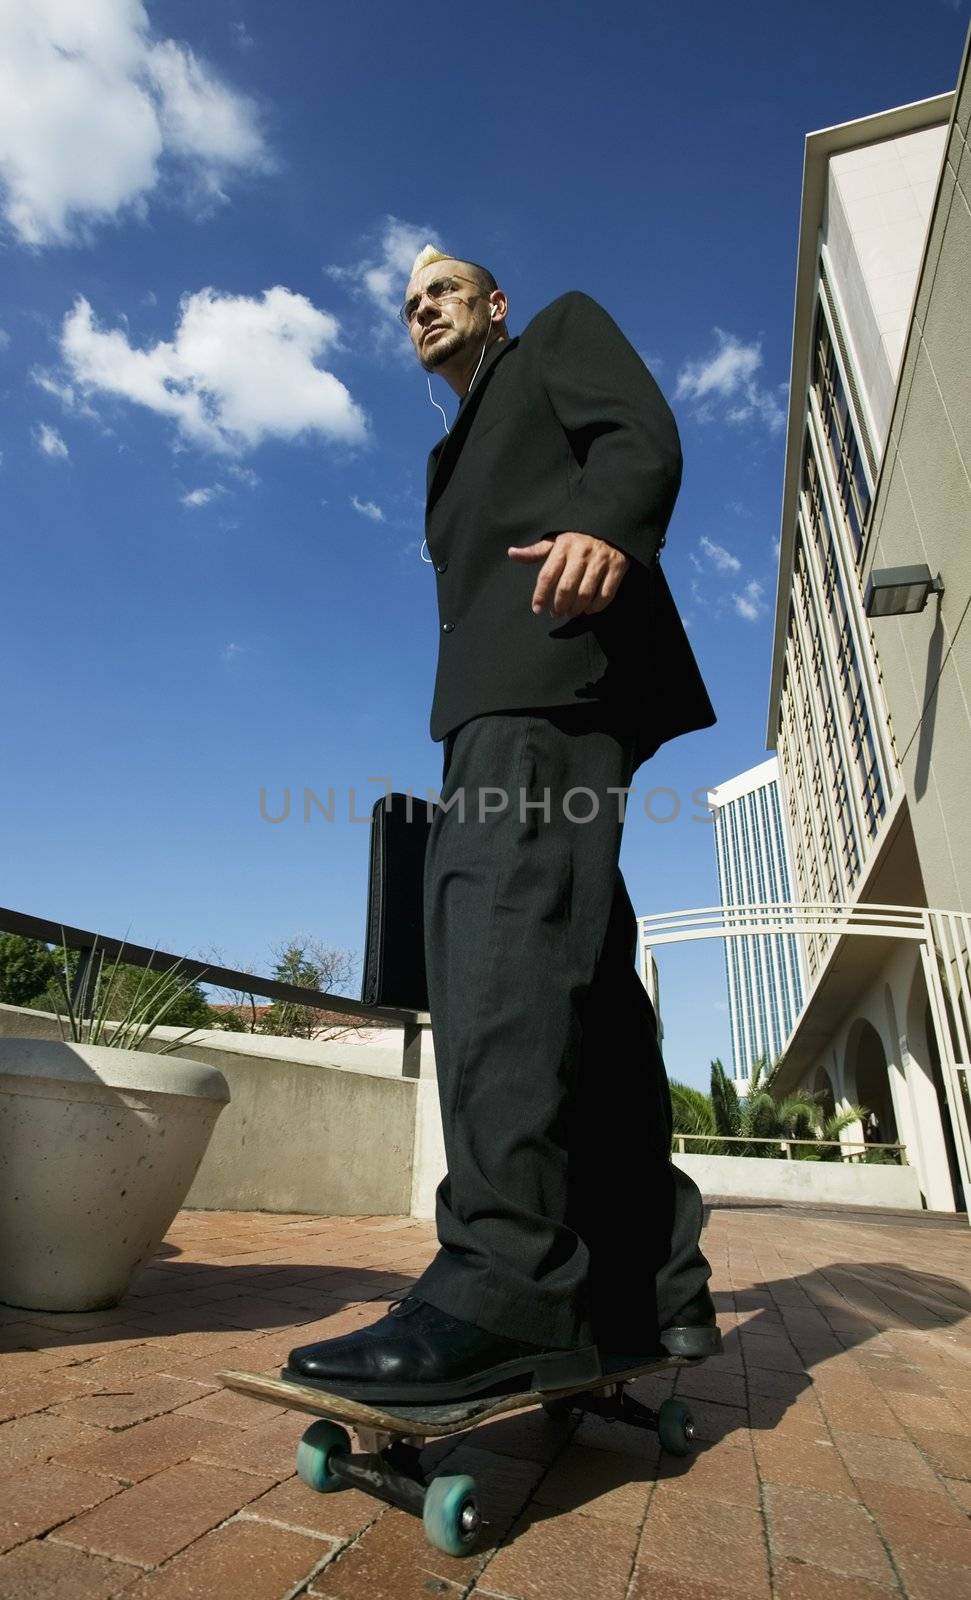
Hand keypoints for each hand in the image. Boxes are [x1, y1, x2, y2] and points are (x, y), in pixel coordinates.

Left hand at [507, 532, 629, 617]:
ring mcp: (601, 560)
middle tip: (555, 613)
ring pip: (585, 594)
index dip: (540, 595)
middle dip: (559, 606)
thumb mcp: (557, 540)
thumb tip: (511, 553)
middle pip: (566, 588)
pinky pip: (606, 594)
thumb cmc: (578, 538)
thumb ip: (536, 551)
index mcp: (564, 545)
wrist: (612, 527)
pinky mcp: (618, 567)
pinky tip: (589, 609)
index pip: (547, 575)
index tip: (537, 609)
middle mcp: (582, 552)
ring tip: (570, 612)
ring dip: (576, 609)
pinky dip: (596, 606)